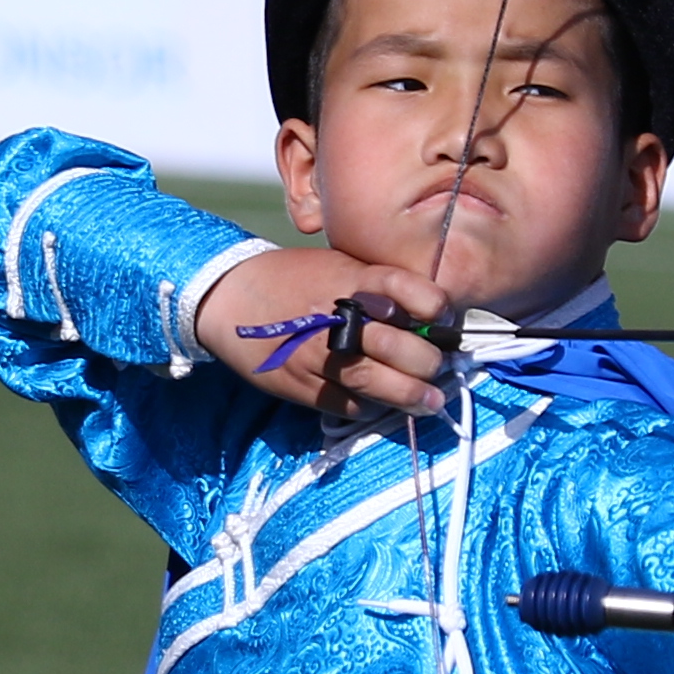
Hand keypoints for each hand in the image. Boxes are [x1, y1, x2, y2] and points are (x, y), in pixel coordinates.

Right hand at [192, 246, 456, 430]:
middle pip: (397, 345)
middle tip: (439, 366)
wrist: (228, 296)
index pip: (400, 287)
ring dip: (412, 395)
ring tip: (431, 400)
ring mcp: (317, 355)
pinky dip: (373, 407)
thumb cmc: (292, 277)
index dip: (432, 304)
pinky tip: (383, 403)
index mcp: (347, 278)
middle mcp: (335, 316)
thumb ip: (375, 287)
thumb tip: (424, 317)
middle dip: (428, 361)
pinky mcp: (303, 386)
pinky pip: (349, 405)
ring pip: (376, 383)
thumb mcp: (336, 265)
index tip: (444, 317)